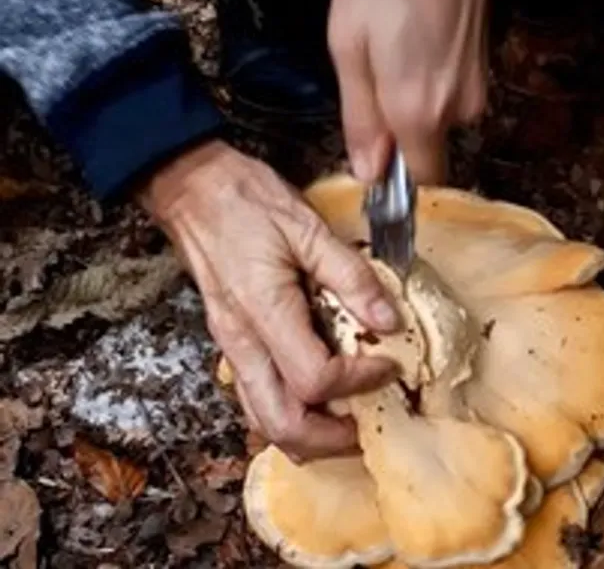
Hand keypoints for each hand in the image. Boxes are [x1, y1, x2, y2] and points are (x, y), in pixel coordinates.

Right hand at [137, 140, 399, 461]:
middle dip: (331, 439)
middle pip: (281, 425)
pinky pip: (256, 399)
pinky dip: (289, 413)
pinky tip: (317, 398)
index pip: (314, 379)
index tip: (389, 364)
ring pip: (262, 421)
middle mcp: (242, 342)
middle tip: (370, 424)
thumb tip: (388, 319)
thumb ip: (351, 276)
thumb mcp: (307, 228)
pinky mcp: (232, 343)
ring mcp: (232, 347)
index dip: (359, 381)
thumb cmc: (243, 201)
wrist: (191, 189)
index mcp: (263, 312)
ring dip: (308, 436)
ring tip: (347, 422)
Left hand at [328, 0, 488, 184]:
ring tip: (395, 44)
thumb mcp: (348, 47)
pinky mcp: (486, 60)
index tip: (376, 158)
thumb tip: (369, 173)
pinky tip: (417, 33)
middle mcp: (457, 108)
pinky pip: (453, 87)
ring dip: (416, 95)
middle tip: (374, 74)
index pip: (421, 180)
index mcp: (418, 113)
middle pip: (428, 144)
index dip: (397, 176)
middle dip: (400, 125)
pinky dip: (433, 73)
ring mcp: (477, 83)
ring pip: (440, 114)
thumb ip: (360, 119)